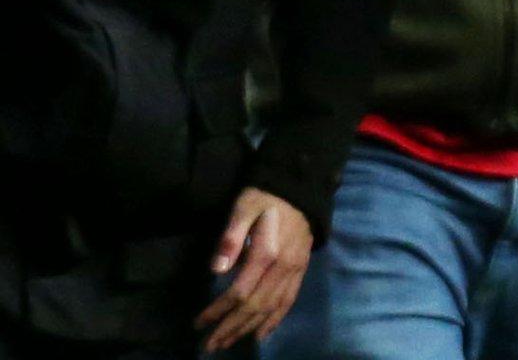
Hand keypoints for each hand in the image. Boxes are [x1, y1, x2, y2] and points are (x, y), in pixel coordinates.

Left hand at [194, 187, 311, 351]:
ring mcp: (295, 270)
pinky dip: (275, 320)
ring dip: (249, 328)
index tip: (199, 323)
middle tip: (210, 345)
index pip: (239, 291)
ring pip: (272, 308)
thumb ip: (231, 237)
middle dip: (231, 327)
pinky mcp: (301, 270)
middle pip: (256, 306)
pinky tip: (261, 333)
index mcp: (266, 253)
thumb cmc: (265, 199)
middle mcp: (283, 267)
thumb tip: (216, 269)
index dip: (218, 310)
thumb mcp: (243, 208)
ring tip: (229, 343)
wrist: (300, 190)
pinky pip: (289, 301)